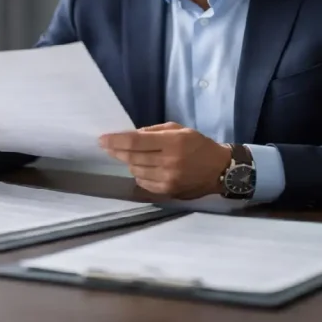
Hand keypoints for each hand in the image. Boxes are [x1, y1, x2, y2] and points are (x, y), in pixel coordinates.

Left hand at [99, 122, 231, 198]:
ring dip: (130, 162)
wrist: (220, 170)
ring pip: (135, 170)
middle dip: (116, 151)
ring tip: (133, 156)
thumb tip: (131, 136)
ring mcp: (167, 179)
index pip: (135, 142)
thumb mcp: (179, 129)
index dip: (115, 140)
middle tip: (107, 146)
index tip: (102, 139)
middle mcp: (168, 162)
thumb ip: (154, 131)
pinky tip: (144, 168)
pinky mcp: (168, 192)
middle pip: (132, 157)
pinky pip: (143, 183)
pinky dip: (139, 174)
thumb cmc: (198, 145)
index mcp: (172, 142)